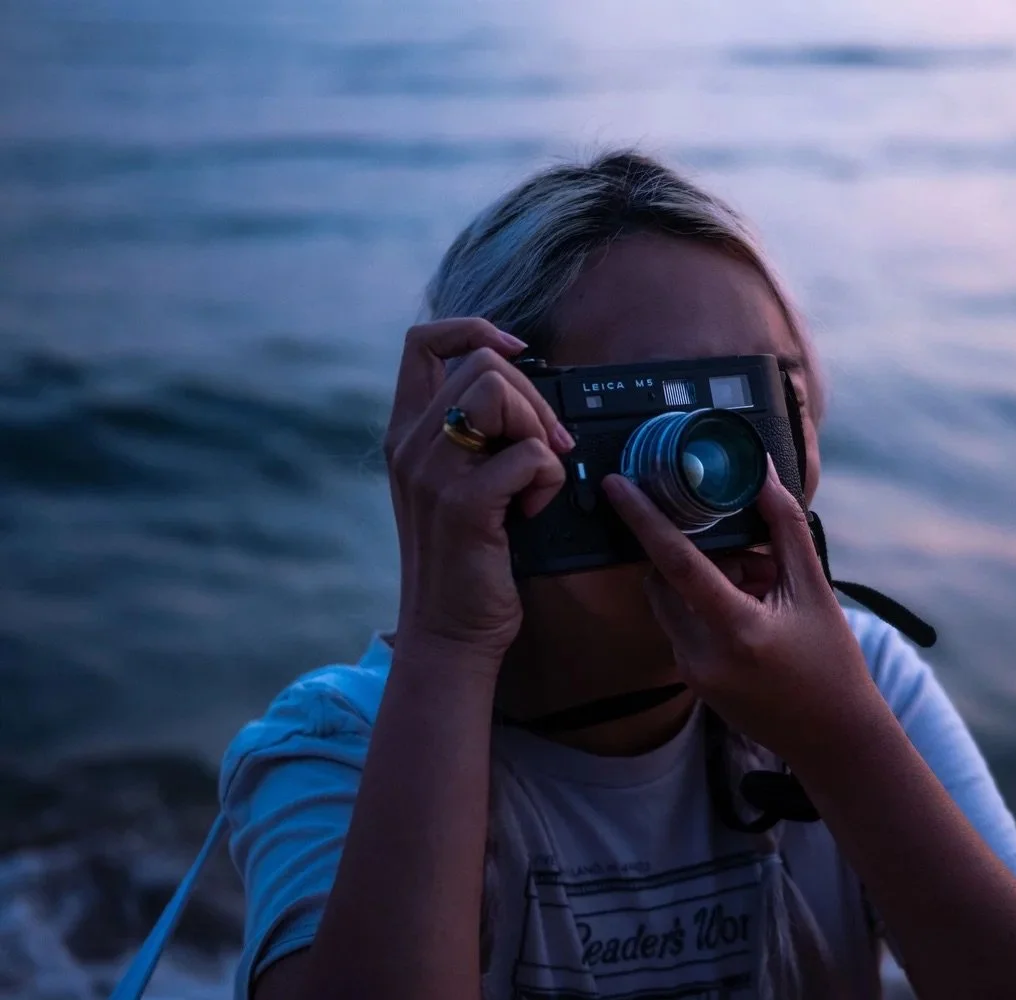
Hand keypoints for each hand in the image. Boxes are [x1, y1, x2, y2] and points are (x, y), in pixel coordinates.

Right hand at [383, 318, 572, 668]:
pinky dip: (548, 478)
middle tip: (549, 446)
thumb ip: (476, 437)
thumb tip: (527, 394)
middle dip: (534, 399)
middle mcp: (410, 445)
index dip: (474, 329)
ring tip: (533, 482)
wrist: (451, 632)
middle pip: (484, 364)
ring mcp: (432, 472)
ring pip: (502, 394)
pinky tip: (533, 511)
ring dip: (539, 433)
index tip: (517, 353)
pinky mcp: (464, 504)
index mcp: (406, 433)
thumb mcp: (459, 485)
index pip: (422, 341)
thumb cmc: (470, 559)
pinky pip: (529, 453)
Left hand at [600, 460, 881, 761]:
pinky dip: (705, 608)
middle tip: (749, 556)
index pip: (676, 563)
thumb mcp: (816, 590)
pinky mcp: (692, 683)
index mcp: (736, 630)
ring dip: (698, 581)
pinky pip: (680, 627)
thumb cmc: (832, 663)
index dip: (643, 519)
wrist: (833, 738)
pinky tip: (752, 615)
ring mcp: (692, 673)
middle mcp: (702, 655)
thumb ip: (785, 529)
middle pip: (664, 579)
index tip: (618, 487)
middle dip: (692, 553)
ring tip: (759, 588)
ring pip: (669, 603)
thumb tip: (761, 475)